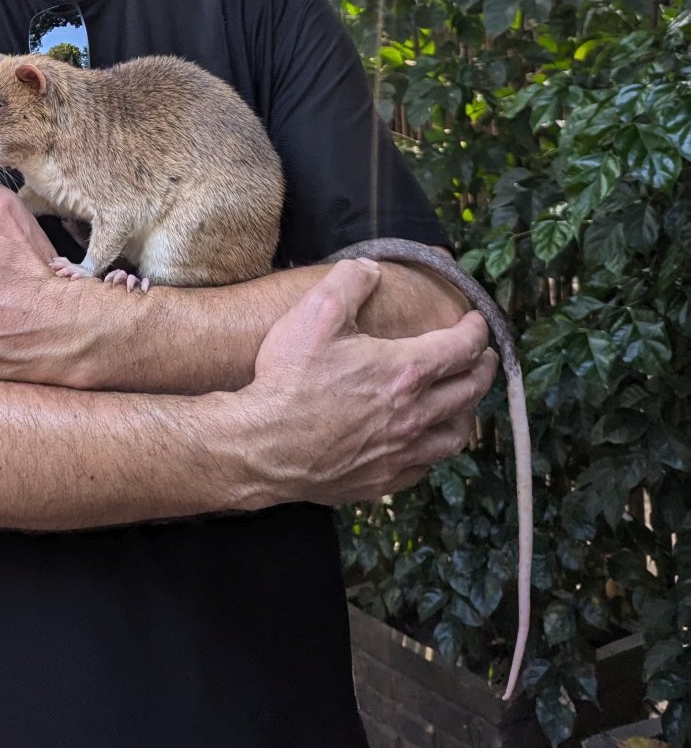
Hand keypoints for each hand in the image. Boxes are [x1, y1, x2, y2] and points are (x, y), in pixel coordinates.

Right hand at [229, 258, 497, 507]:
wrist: (264, 446)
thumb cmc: (290, 380)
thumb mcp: (316, 313)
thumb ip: (350, 281)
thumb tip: (372, 269)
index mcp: (406, 371)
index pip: (462, 347)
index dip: (476, 329)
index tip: (476, 321)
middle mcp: (415, 414)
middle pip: (470, 391)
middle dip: (483, 368)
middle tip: (483, 356)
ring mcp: (403, 451)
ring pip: (456, 434)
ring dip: (467, 412)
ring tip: (463, 399)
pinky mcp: (385, 479)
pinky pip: (427, 465)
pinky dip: (435, 447)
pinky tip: (425, 440)